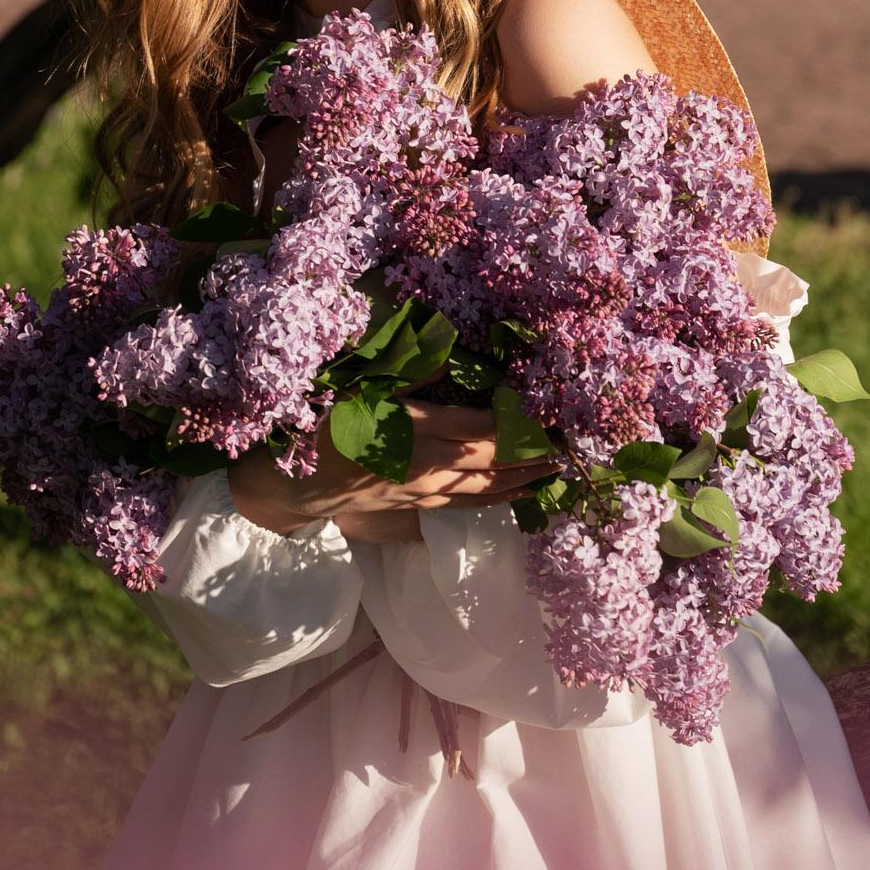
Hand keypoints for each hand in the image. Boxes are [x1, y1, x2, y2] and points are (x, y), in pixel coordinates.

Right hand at [228, 400, 553, 545]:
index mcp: (420, 433)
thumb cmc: (329, 430)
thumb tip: (455, 364)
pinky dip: (498, 498)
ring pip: (485, 485)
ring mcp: (428, 490)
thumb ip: (414, 381)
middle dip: (530, 454)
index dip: (517, 424)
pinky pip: (468, 502)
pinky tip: (517, 494)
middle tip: (566, 447)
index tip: (547, 415)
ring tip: (553, 472)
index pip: (481, 430)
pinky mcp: (421, 504)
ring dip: (522, 478)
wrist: (302, 485)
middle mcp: (432, 466)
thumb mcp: (366, 392)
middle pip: (492, 461)